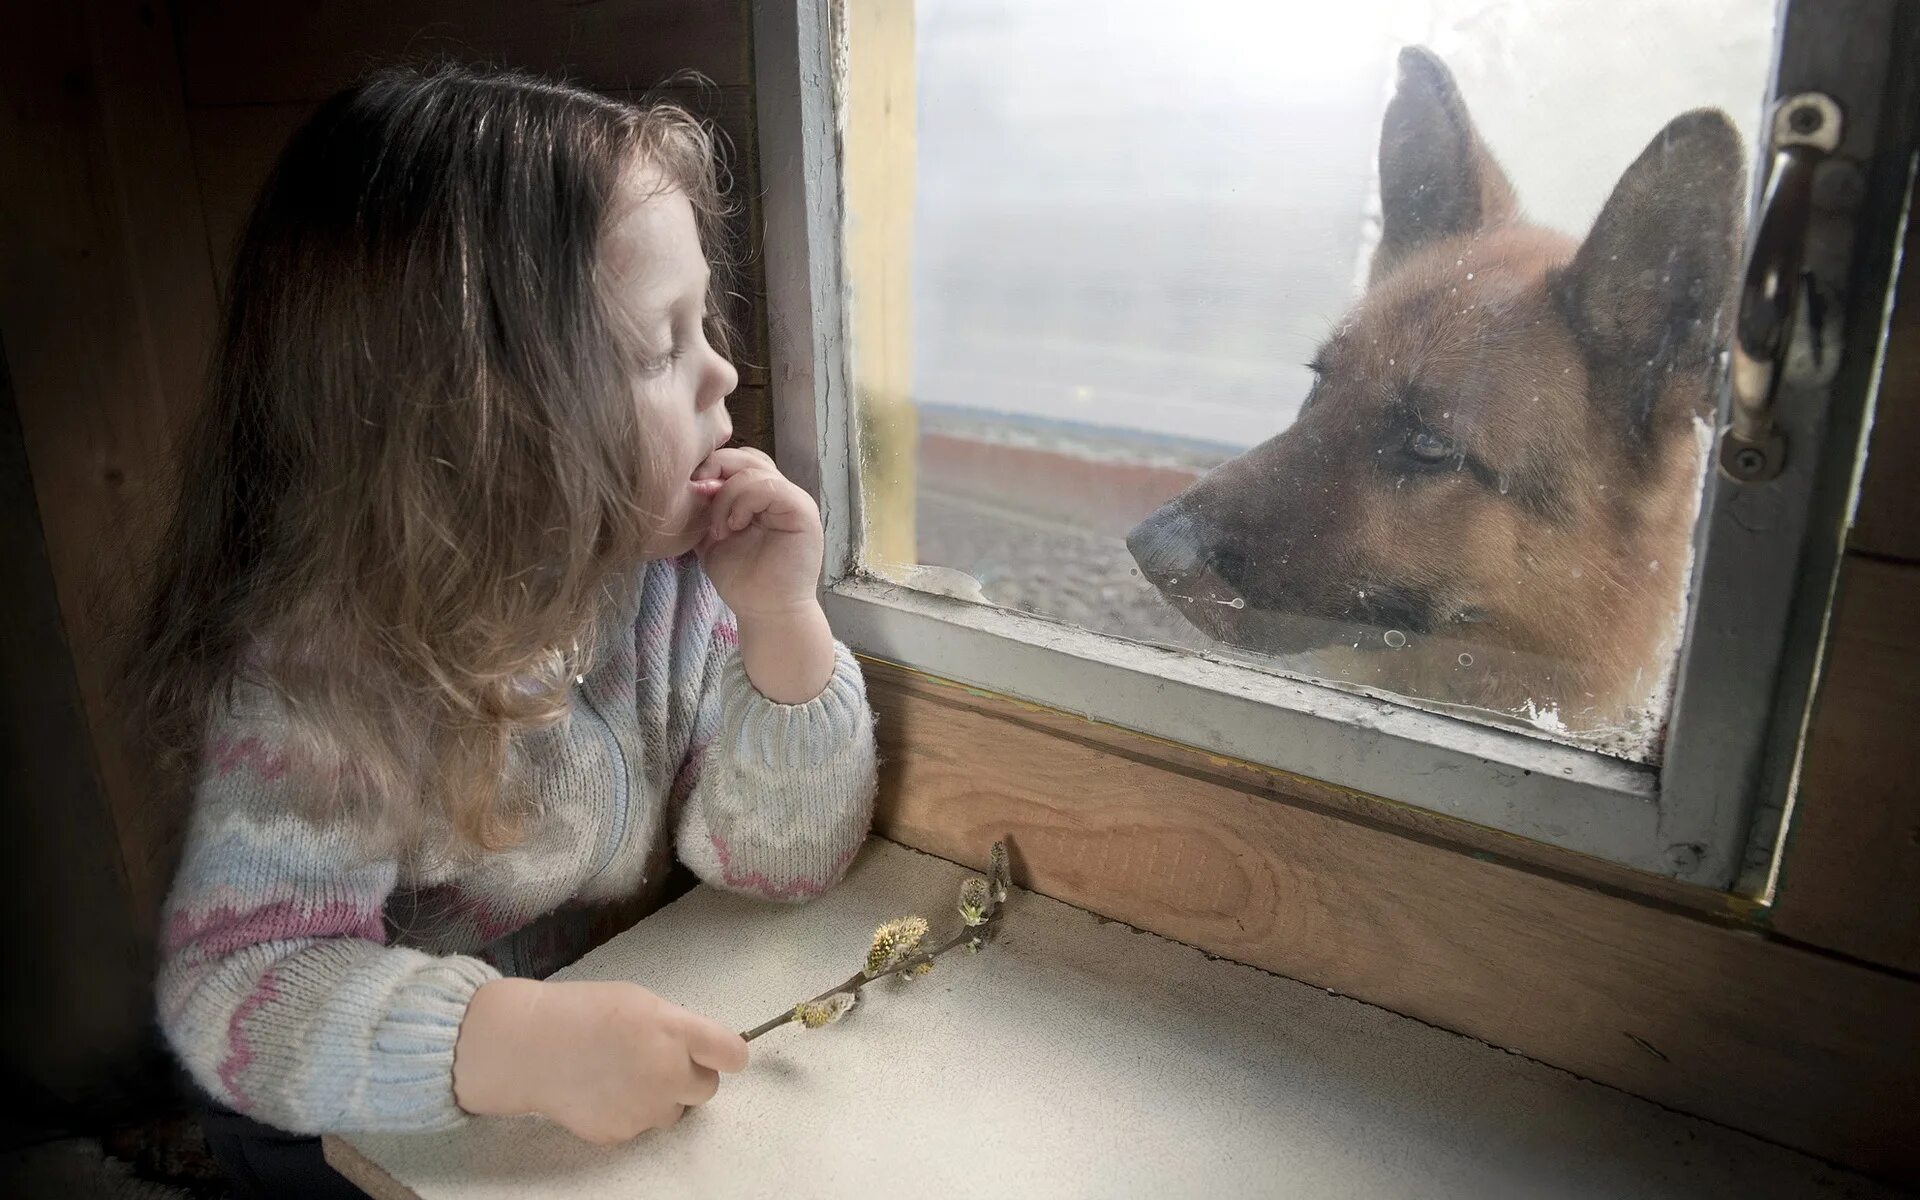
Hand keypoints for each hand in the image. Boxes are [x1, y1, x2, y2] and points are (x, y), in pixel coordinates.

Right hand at [453, 978, 747, 1143]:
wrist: (528, 1046)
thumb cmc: (583, 1012)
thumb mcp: (639, 1001)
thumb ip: (677, 1026)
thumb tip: (704, 1048)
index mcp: (673, 1031)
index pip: (732, 1053)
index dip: (731, 1054)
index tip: (723, 1054)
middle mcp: (665, 1073)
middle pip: (708, 1088)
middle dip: (691, 1076)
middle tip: (661, 1060)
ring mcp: (643, 1108)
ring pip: (674, 1111)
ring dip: (661, 1096)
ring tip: (623, 1073)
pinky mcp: (621, 1133)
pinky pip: (640, 1125)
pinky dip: (628, 1111)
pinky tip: (602, 1090)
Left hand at [691, 447, 822, 620]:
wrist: (765, 612)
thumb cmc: (741, 579)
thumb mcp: (712, 536)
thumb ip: (705, 507)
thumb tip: (691, 481)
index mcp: (759, 495)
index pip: (737, 460)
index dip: (712, 467)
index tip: (690, 492)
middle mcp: (779, 492)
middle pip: (747, 456)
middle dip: (716, 470)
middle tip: (698, 497)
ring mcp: (793, 500)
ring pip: (755, 469)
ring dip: (727, 495)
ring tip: (719, 528)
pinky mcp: (802, 511)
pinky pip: (770, 487)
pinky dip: (744, 501)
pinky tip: (734, 526)